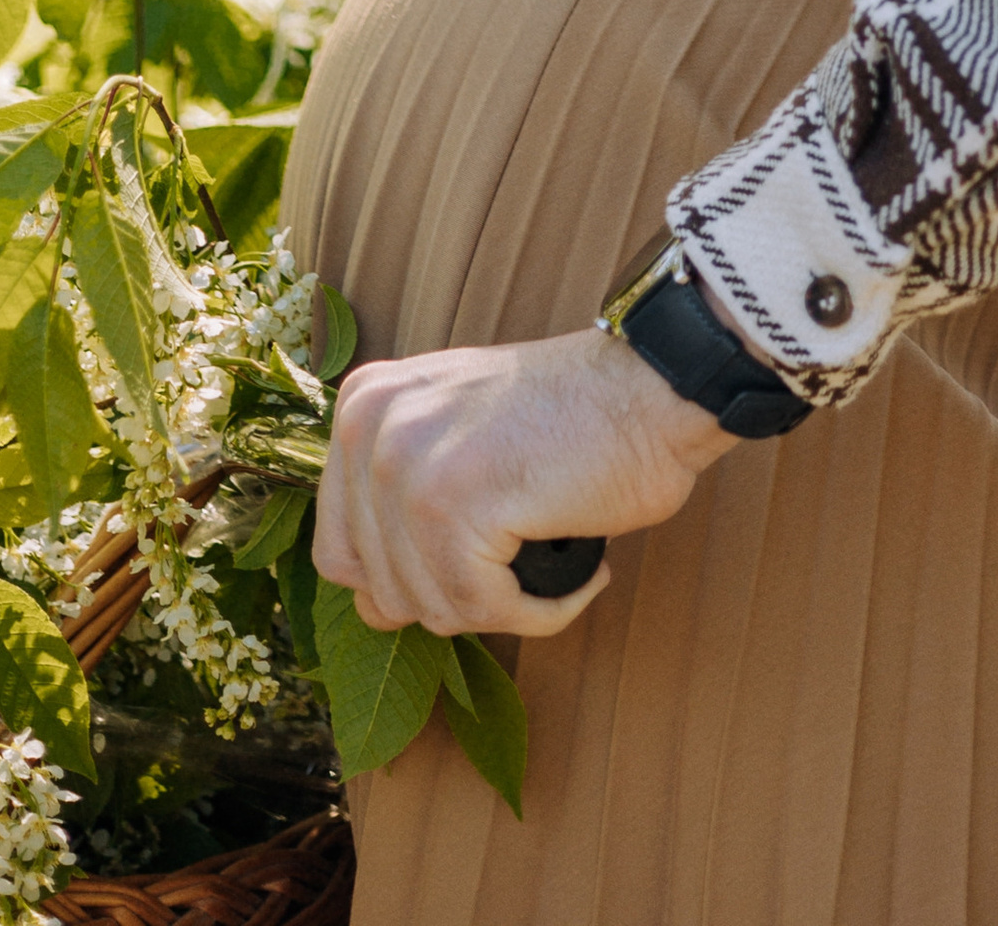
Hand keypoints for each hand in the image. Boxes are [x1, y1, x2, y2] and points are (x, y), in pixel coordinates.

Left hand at [313, 322, 737, 638]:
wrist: (657, 385)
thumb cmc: (575, 420)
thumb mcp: (455, 431)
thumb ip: (399, 490)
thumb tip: (372, 605)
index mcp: (363, 406)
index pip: (340, 554)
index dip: (411, 578)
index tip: (480, 550)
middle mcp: (370, 426)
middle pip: (380, 593)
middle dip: (459, 596)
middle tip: (520, 557)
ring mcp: (407, 464)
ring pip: (431, 609)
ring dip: (503, 606)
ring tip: (552, 553)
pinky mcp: (455, 505)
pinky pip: (483, 610)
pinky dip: (541, 611)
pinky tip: (580, 574)